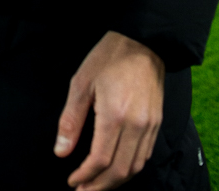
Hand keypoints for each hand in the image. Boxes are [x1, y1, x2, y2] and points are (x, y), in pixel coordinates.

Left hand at [55, 31, 164, 189]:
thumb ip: (71, 119)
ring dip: (115, 182)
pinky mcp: (157, 124)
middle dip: (99, 187)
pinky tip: (116, 170)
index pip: (100, 159)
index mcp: (115, 115)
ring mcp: (150, 126)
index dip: (85, 176)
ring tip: (97, 185)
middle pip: (119, 171)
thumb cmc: (108, 58)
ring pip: (135, 167)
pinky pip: (145, 156)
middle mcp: (137, 126)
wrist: (143, 42)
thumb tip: (61, 151)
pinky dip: (130, 169)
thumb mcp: (81, 82)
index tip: (72, 182)